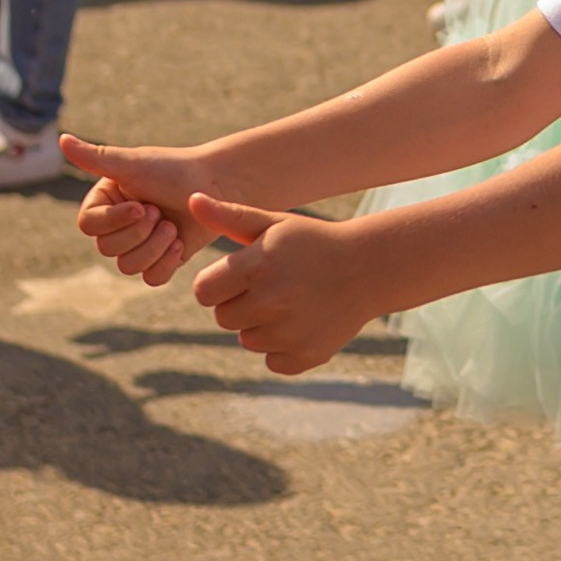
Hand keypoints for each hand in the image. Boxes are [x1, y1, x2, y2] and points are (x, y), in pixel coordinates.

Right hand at [65, 139, 207, 286]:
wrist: (219, 185)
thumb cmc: (175, 169)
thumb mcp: (133, 164)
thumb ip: (96, 158)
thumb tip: (61, 139)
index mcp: (107, 201)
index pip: (88, 226)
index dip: (113, 221)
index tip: (140, 204)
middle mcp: (119, 224)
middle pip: (107, 249)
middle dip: (138, 232)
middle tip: (161, 211)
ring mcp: (140, 244)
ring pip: (127, 266)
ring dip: (154, 246)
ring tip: (173, 226)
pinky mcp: (162, 260)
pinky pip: (151, 278)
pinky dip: (166, 263)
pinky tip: (180, 243)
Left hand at [194, 196, 367, 377]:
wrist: (369, 268)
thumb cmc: (312, 242)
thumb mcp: (273, 224)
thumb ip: (229, 216)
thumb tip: (191, 200)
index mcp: (257, 266)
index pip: (203, 292)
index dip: (218, 284)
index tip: (239, 275)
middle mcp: (271, 302)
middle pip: (224, 318)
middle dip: (240, 303)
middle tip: (272, 286)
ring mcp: (290, 332)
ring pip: (247, 340)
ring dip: (262, 325)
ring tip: (291, 302)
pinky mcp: (306, 355)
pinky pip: (272, 360)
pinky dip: (283, 347)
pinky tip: (303, 322)